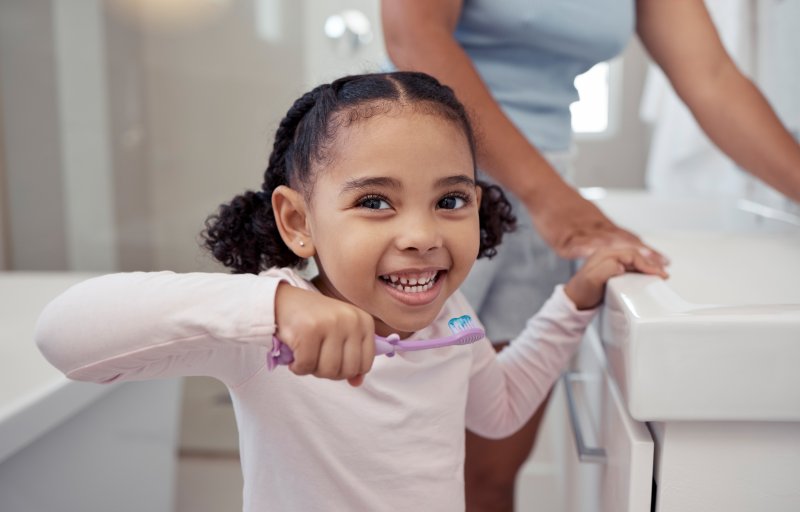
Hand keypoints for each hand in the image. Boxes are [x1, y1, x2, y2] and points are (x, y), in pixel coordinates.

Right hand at [274, 284, 375, 385]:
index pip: (365, 364)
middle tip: (316, 359)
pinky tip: (295, 356)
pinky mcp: (308, 329)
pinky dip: (297, 367)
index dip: (346, 371)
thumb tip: (357, 383)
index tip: (332, 360)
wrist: (284, 301)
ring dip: (312, 370)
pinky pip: (306, 365)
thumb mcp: (341, 333)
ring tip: (306, 356)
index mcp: (364, 321)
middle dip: (328, 372)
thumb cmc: (313, 319)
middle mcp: (351, 320)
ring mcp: (330, 323)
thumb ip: (352, 357)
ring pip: (328, 370)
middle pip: (347, 370)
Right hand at [528, 183, 667, 262]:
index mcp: (601, 226)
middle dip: (644, 253)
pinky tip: (601, 258)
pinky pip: (580, 245)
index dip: (647, 250)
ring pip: (606, 243)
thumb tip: (618, 242)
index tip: (665, 261)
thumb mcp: (587, 218)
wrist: (544, 191)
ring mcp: (581, 232)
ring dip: (626, 251)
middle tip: (661, 264)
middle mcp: (595, 228)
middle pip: (623, 241)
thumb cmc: (562, 205)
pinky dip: (593, 251)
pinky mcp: (564, 238)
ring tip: (643, 260)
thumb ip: (602, 233)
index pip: (629, 239)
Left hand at [564, 247, 668, 309]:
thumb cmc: (581, 291)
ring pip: (635, 259)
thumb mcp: (591, 280)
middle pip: (635, 255)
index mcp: (604, 254)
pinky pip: (632, 265)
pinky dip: (643, 269)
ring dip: (649, 265)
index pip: (631, 255)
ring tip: (661, 274)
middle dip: (651, 264)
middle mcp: (608, 255)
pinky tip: (649, 274)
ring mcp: (611, 261)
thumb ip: (606, 269)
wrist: (574, 300)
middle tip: (664, 274)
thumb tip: (622, 265)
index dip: (645, 263)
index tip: (656, 273)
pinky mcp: (613, 269)